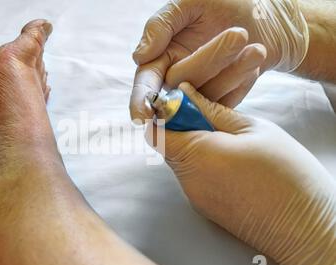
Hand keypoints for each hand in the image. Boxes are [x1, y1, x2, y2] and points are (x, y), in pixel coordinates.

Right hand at [130, 0, 308, 120]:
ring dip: (233, 71)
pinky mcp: (223, 104)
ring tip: (257, 48)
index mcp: (162, 58)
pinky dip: (244, 80)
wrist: (262, 16)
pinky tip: (255, 58)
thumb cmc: (224, 3)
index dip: (141, 101)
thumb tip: (140, 57)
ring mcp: (201, 94)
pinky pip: (228, 102)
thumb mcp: (190, 2)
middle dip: (210, 60)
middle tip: (239, 33)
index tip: (142, 116)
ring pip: (206, 96)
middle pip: (181, 86)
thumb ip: (161, 24)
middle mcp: (178, 81)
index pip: (146, 83)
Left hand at [147, 82, 335, 264]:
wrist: (304, 229)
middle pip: (166, 146)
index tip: (184, 104)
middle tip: (213, 121)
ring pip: (180, 162)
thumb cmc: (288, 175)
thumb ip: (212, 110)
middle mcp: (187, 179)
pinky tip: (232, 163)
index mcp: (197, 154)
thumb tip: (185, 93)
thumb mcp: (254, 129)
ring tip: (229, 143)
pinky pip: (192, 178)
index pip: (155, 132)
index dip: (164, 114)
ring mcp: (194, 197)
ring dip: (194, 147)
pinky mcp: (203, 209)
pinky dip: (203, 165)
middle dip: (181, 128)